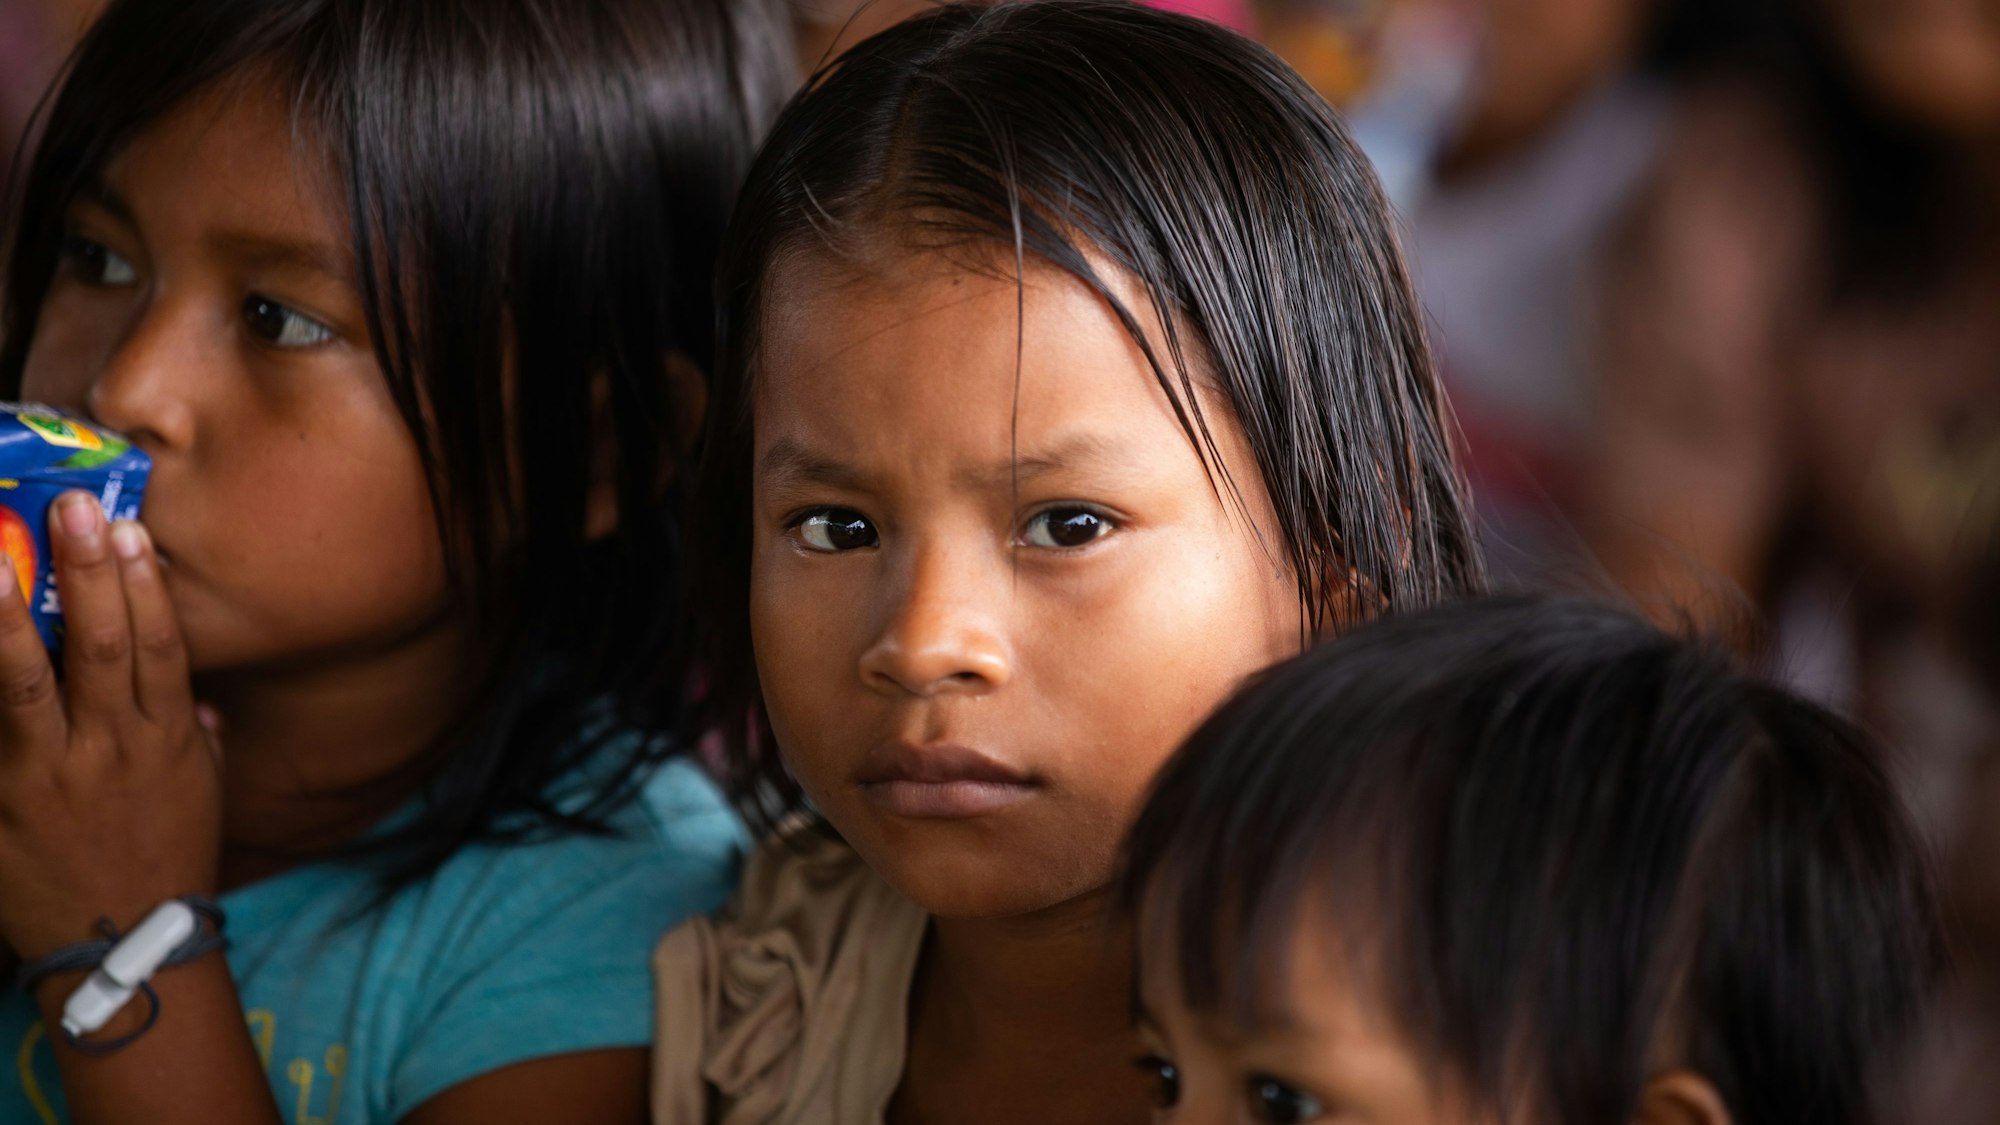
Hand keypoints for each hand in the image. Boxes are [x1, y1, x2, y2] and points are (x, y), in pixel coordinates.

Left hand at [0, 491, 220, 962]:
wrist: (120, 944)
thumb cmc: (163, 858)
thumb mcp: (199, 790)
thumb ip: (194, 733)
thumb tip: (196, 691)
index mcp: (169, 740)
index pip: (163, 646)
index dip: (147, 586)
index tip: (132, 533)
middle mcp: (115, 749)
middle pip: (108, 645)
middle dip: (91, 573)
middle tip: (75, 511)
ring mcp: (53, 776)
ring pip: (33, 680)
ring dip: (14, 615)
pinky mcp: (3, 802)